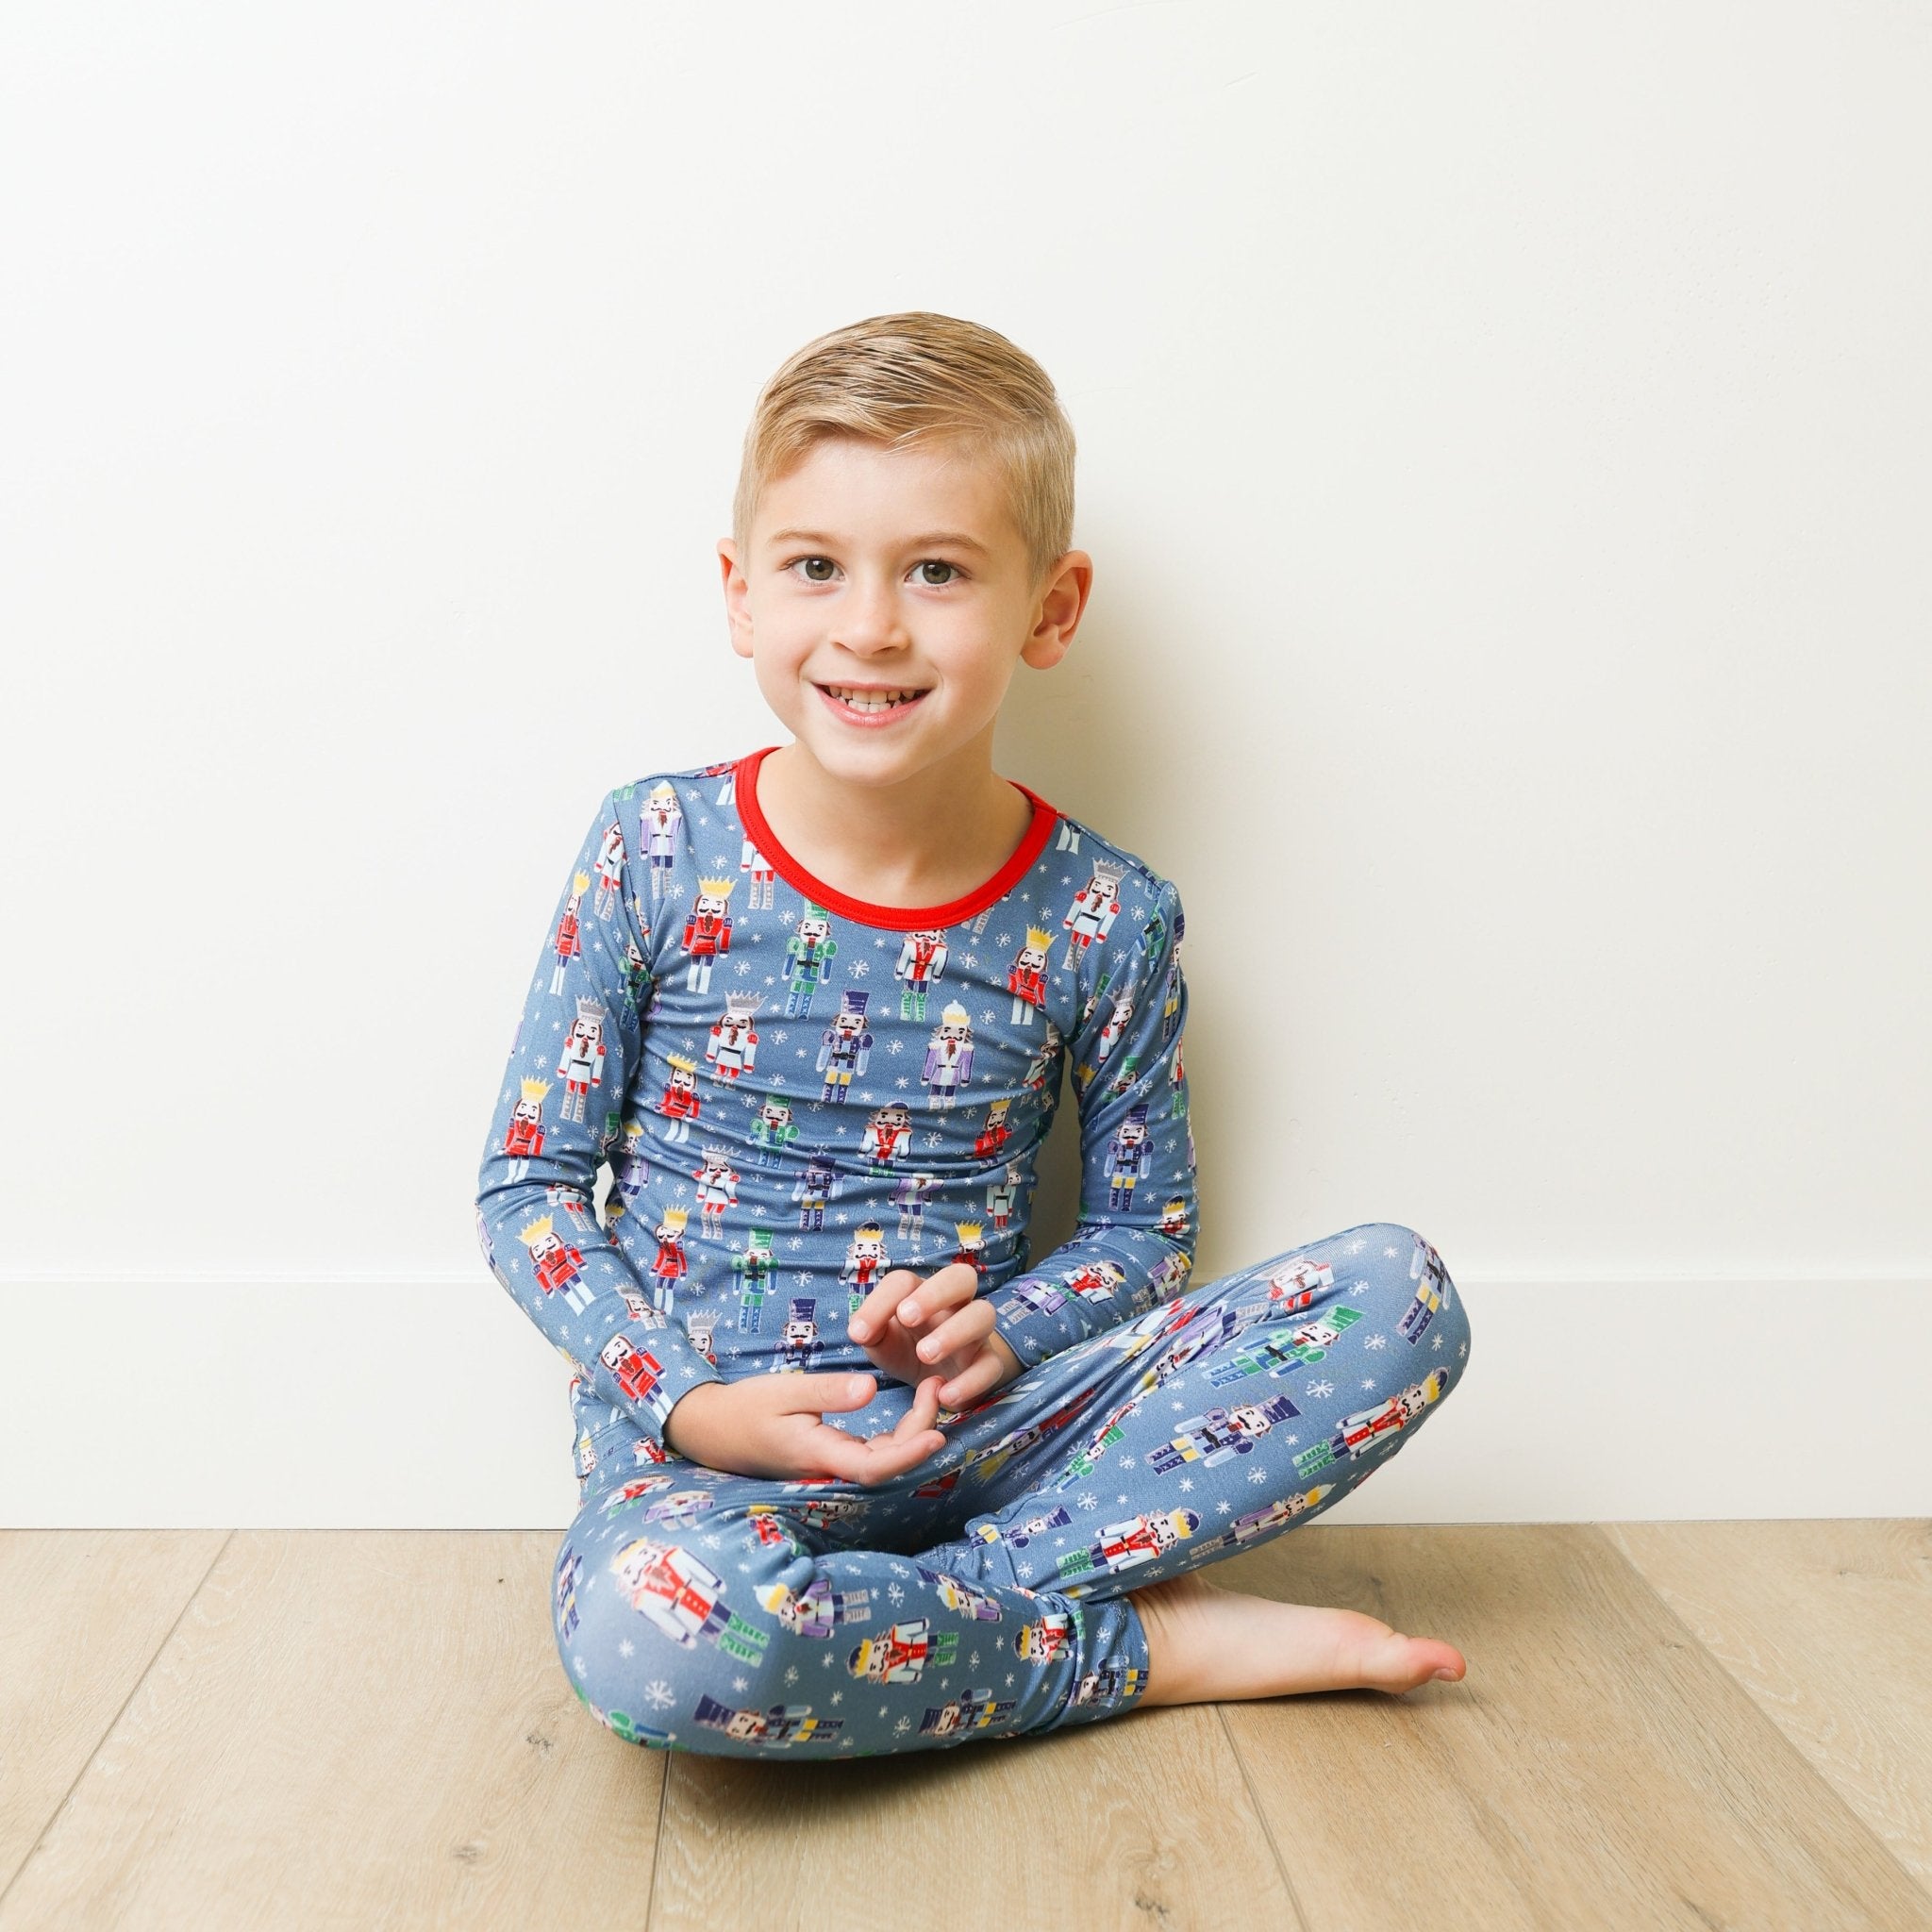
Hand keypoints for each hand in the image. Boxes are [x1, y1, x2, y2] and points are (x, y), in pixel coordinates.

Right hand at [660, 1370, 949, 1482]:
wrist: (711, 1429)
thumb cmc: (745, 1408)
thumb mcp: (785, 1391)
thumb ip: (828, 1391)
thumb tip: (872, 1388)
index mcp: (819, 1454)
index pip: (874, 1466)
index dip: (909, 1455)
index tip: (938, 1434)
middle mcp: (829, 1467)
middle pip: (887, 1462)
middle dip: (919, 1429)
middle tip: (936, 1385)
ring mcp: (830, 1464)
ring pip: (881, 1458)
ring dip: (911, 1433)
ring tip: (931, 1393)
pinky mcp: (829, 1456)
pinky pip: (871, 1452)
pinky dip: (895, 1435)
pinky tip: (910, 1412)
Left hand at [847, 1262, 1021, 1411]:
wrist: (935, 1383)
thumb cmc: (905, 1350)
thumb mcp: (881, 1341)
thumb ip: (869, 1331)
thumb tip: (859, 1331)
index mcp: (921, 1293)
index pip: (905, 1281)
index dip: (882, 1301)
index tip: (860, 1333)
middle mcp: (954, 1305)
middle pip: (961, 1276)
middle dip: (935, 1293)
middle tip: (907, 1318)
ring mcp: (976, 1333)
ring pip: (983, 1315)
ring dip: (955, 1332)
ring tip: (925, 1355)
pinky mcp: (988, 1364)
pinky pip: (991, 1365)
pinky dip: (970, 1380)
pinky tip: (944, 1395)